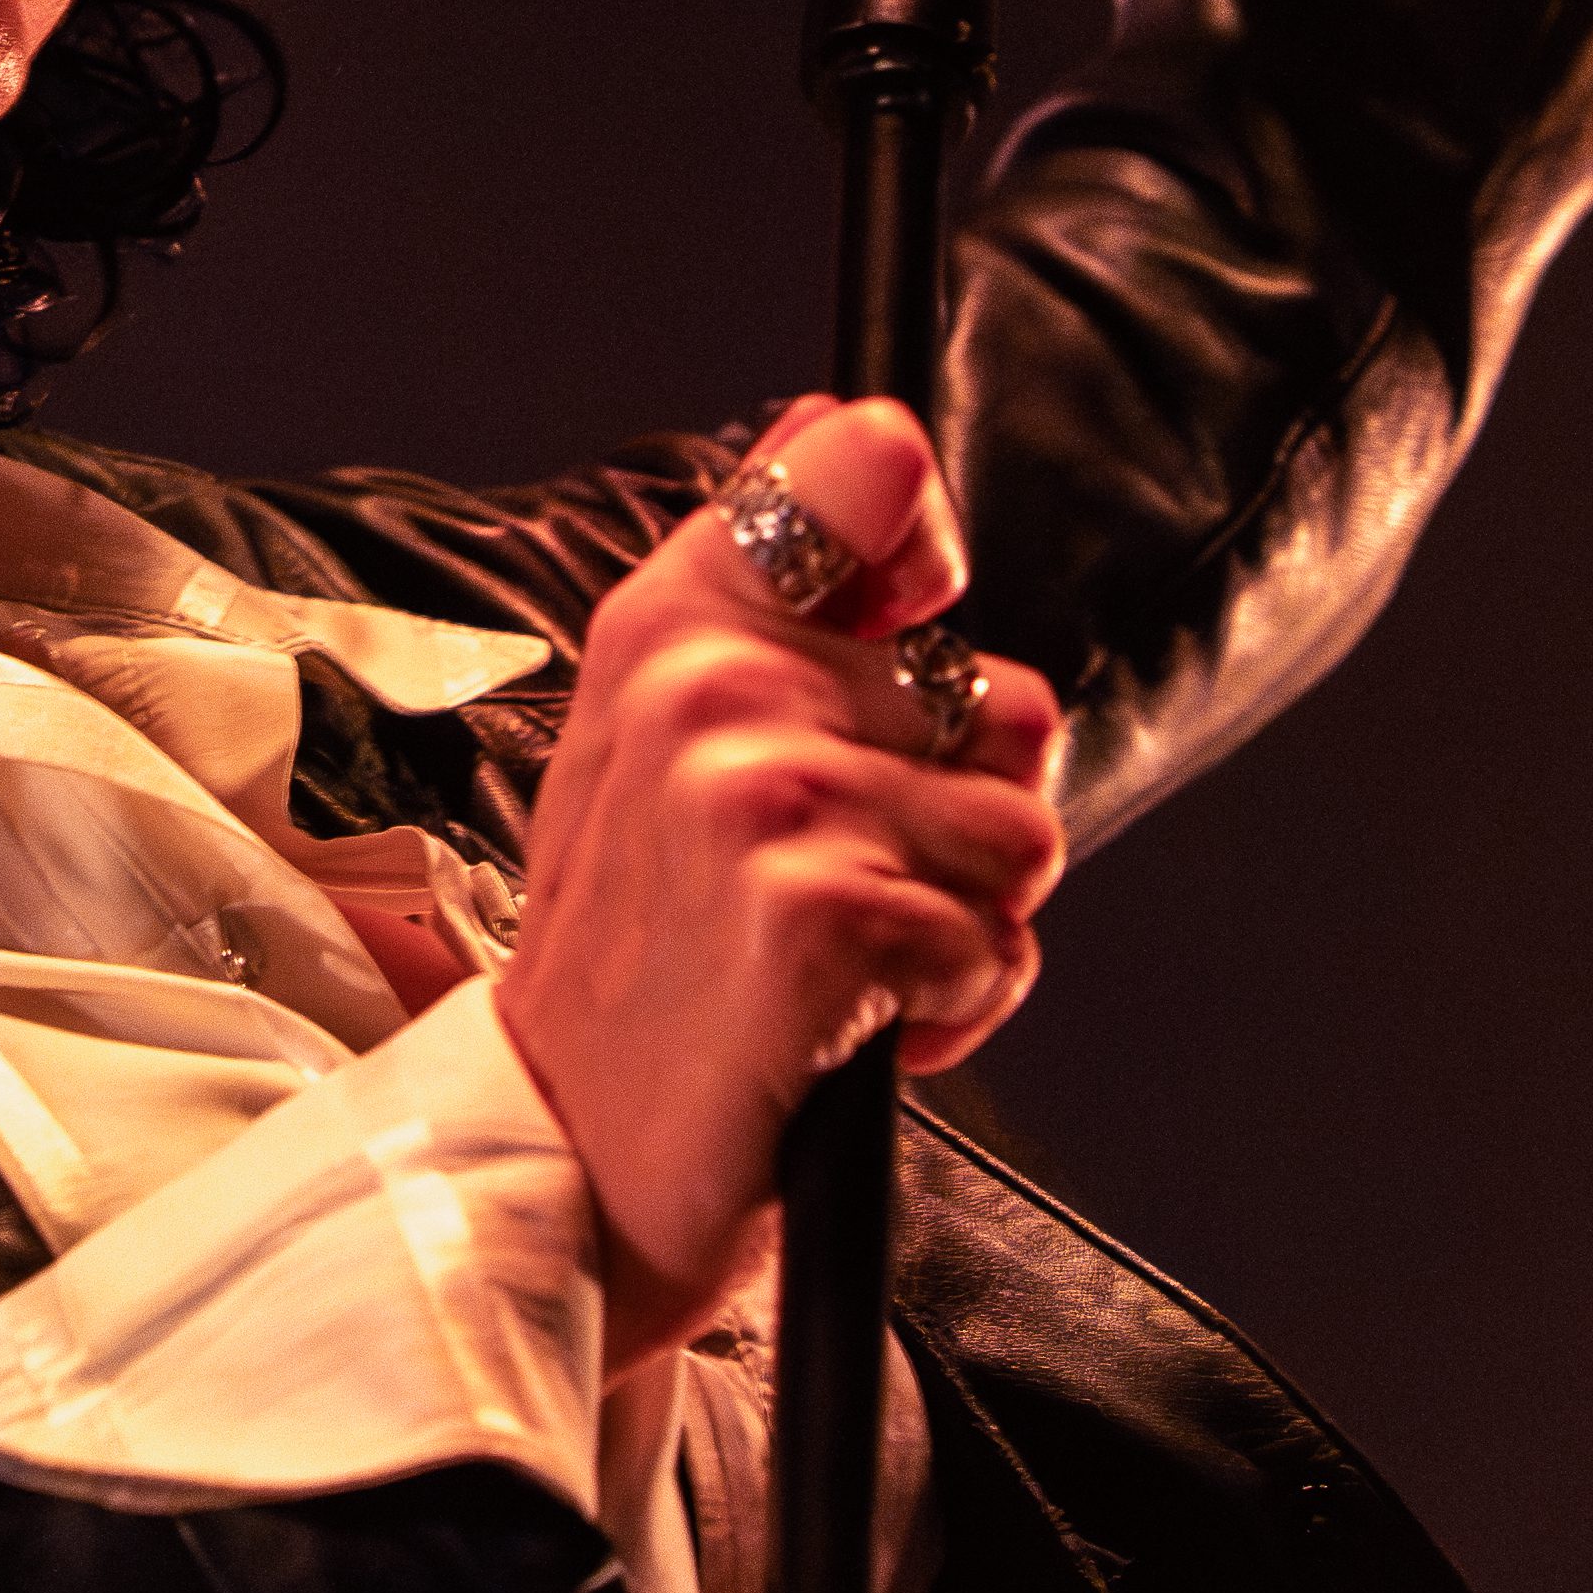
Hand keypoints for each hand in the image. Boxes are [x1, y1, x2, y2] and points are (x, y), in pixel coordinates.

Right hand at [496, 399, 1063, 1364]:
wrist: (567, 1160)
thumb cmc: (643, 961)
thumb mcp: (658, 741)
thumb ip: (766, 588)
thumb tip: (864, 432)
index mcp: (669, 618)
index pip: (862, 462)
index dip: (924, 547)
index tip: (900, 631)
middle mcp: (710, 682)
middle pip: (1007, 698)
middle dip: (967, 818)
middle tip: (840, 886)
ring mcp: (760, 795)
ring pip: (1024, 835)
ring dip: (966, 927)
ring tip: (843, 967)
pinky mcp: (817, 912)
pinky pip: (994, 942)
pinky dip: (950, 1009)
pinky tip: (846, 1033)